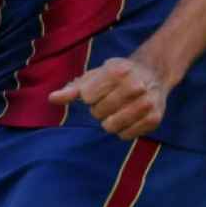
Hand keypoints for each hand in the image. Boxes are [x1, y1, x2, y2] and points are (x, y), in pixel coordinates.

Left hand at [49, 57, 168, 139]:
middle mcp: (134, 85)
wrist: (154, 73)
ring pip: (111, 126)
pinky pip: (125, 135)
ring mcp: (146, 102)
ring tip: (118, 109)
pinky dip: (123, 130)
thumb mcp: (95, 75)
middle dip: (99, 109)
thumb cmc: (117, 75)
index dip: (89, 96)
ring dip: (109, 121)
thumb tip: (51, 99)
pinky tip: (129, 117)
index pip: (87, 97)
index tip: (99, 89)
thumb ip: (72, 89)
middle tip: (111, 99)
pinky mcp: (154, 118)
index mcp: (116, 71)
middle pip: (98, 113)